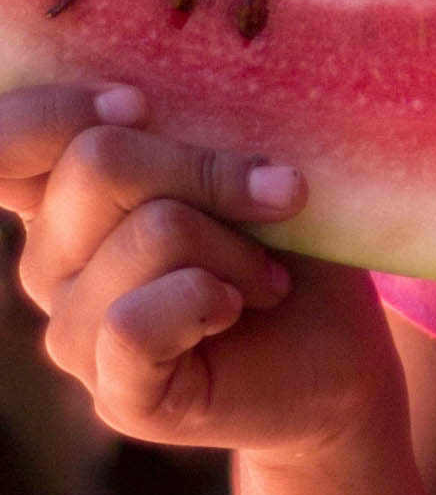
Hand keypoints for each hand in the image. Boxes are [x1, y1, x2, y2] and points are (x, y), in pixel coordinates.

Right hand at [3, 79, 395, 461]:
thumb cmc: (291, 245)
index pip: (5, 141)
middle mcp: (51, 262)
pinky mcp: (117, 394)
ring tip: (267, 275)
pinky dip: (208, 298)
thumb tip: (139, 100)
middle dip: (210, 169)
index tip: (141, 105)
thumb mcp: (241, 165)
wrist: (342, 353)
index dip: (57, 109)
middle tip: (280, 197)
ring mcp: (75, 331)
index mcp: (64, 197)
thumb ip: (183, 129)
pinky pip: (134, 322)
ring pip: (146, 233)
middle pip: (98, 163)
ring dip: (235, 245)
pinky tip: (236, 307)